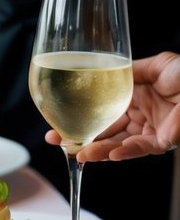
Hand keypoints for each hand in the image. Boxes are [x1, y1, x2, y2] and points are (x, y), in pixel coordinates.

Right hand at [45, 52, 179, 160]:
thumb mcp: (155, 65)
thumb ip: (128, 71)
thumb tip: (102, 72)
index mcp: (134, 99)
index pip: (101, 113)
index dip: (81, 119)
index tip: (60, 124)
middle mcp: (139, 117)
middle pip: (104, 132)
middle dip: (80, 140)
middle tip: (57, 142)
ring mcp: (149, 131)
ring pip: (117, 144)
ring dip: (97, 150)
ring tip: (79, 153)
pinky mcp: (162, 142)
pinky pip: (139, 149)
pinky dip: (124, 151)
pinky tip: (109, 154)